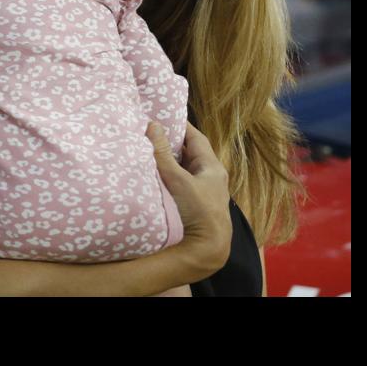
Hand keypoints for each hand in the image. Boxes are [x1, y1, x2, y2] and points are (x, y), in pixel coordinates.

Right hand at [147, 120, 231, 278]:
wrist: (207, 248)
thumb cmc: (197, 211)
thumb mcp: (178, 180)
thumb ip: (163, 155)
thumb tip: (153, 125)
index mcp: (212, 167)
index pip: (196, 138)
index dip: (181, 127)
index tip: (165, 118)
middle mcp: (213, 178)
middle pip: (192, 155)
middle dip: (174, 145)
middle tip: (154, 135)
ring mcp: (207, 193)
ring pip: (188, 171)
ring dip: (173, 163)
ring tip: (153, 154)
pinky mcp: (199, 207)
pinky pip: (185, 185)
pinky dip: (174, 179)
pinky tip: (161, 180)